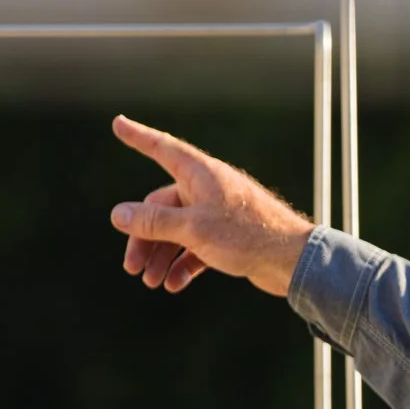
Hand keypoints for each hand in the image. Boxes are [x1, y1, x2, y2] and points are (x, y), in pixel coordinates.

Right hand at [108, 115, 316, 296]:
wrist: (292, 261)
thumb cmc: (247, 235)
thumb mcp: (193, 228)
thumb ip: (154, 222)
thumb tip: (118, 214)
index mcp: (201, 174)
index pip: (161, 149)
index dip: (138, 137)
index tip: (118, 123)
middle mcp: (207, 189)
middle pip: (161, 207)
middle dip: (144, 237)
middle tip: (131, 268)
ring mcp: (217, 214)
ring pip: (177, 231)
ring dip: (162, 256)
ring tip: (151, 282)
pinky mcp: (227, 238)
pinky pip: (195, 248)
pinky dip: (183, 265)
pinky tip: (173, 285)